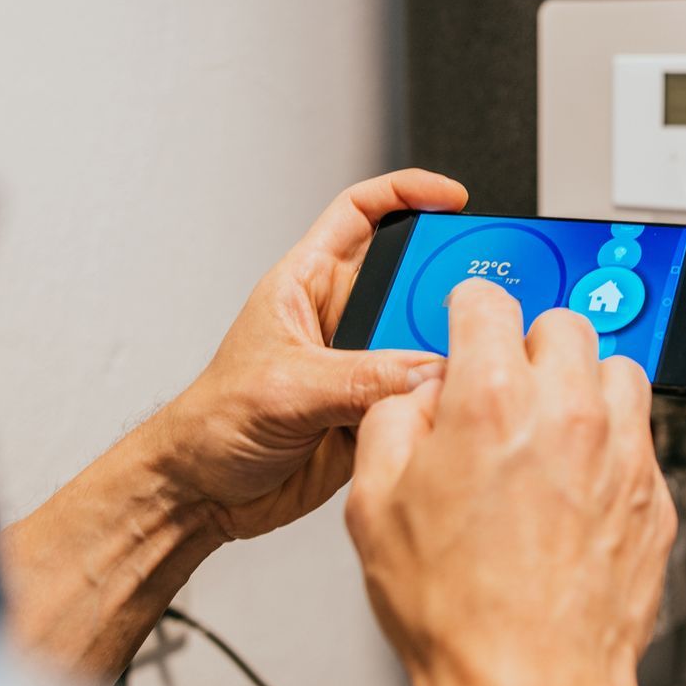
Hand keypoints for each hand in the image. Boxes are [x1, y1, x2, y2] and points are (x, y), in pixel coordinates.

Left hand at [160, 169, 467, 540]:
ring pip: (425, 339)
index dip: (407, 193)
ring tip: (465, 360)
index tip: (454, 199)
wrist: (205, 491)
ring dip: (447, 349)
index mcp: (308, 283)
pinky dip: (442, 398)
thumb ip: (358, 379)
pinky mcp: (376, 408)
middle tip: (481, 297)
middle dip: (449, 282)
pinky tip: (447, 405)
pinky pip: (425, 393)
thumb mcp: (285, 389)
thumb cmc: (213, 422)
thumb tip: (424, 369)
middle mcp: (340, 318)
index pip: (360, 213)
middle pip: (411, 279)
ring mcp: (363, 364)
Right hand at [345, 281, 685, 685]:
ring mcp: (622, 453)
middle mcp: (568, 414)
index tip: (467, 320)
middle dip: (529, 344)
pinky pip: (642, 435)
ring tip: (552, 425)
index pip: (487, 301)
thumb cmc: (457, 612)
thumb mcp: (373, 505)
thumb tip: (417, 397)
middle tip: (507, 383)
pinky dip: (612, 441)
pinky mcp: (655, 494)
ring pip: (619, 369)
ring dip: (584, 383)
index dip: (467, 308)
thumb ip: (393, 422)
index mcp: (492, 400)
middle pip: (564, 323)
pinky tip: (578, 480)